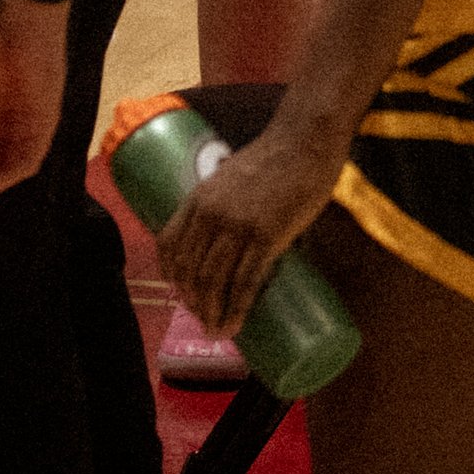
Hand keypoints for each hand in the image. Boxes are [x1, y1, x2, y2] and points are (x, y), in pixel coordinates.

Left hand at [161, 120, 340, 339]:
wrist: (304, 142)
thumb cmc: (272, 159)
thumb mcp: (231, 176)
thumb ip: (223, 203)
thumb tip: (227, 236)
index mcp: (199, 197)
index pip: (168, 243)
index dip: (170, 275)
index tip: (180, 293)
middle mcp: (211, 213)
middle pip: (189, 269)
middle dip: (192, 301)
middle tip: (203, 318)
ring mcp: (238, 225)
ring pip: (213, 281)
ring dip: (210, 314)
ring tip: (216, 331)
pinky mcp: (266, 236)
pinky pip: (244, 283)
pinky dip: (236, 310)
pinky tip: (234, 326)